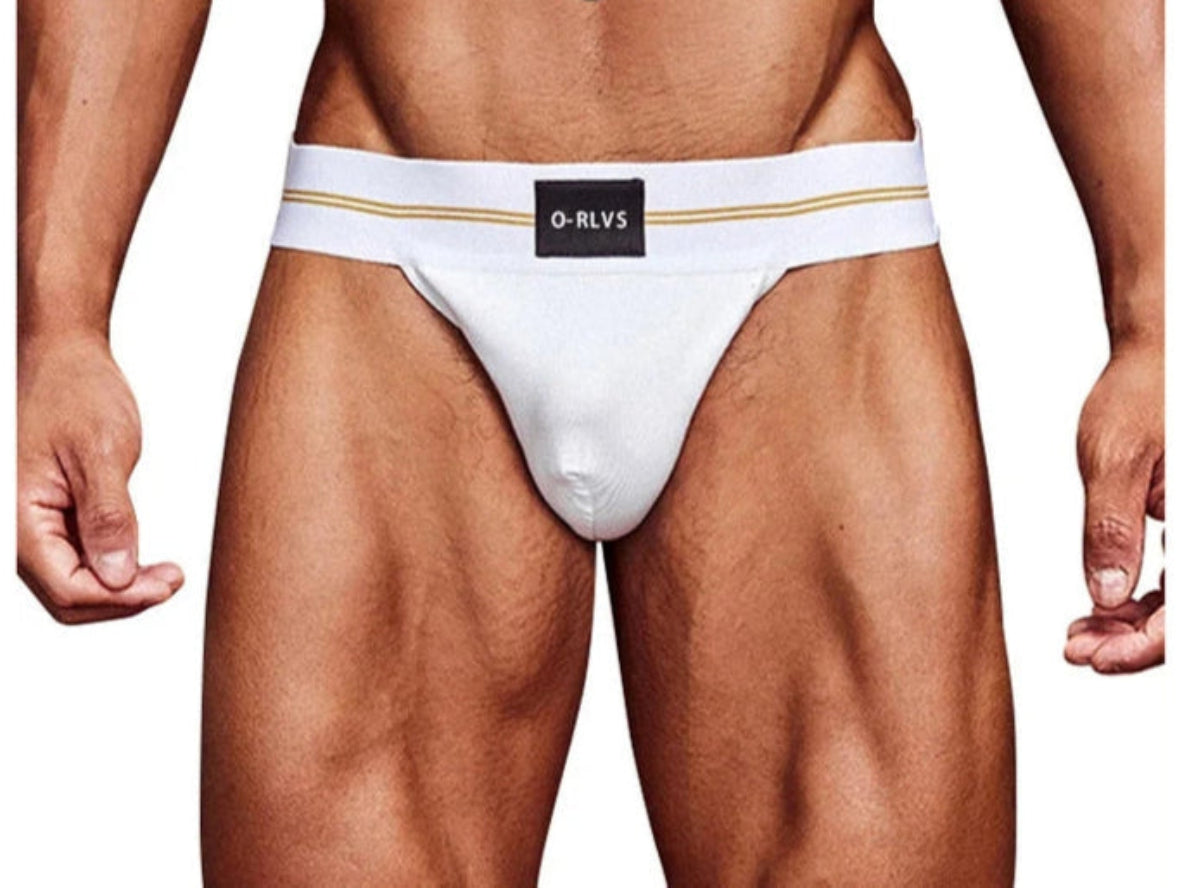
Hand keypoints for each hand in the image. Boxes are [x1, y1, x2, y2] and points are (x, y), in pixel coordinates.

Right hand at [17, 332, 182, 623]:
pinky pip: (77, 561)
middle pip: (68, 597)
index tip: (167, 585)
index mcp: (17, 516)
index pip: (68, 588)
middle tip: (172, 580)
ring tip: (166, 574)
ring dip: (119, 588)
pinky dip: (112, 568)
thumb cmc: (76, 391)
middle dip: (123, 599)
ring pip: (72, 585)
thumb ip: (108, 517)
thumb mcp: (101, 451)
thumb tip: (117, 576)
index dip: (121, 598)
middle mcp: (17, 528)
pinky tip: (143, 560)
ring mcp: (32, 526)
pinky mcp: (50, 518)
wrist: (64, 357)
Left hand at [1065, 343, 1163, 672]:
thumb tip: (1105, 596)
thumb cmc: (1144, 391)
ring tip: (1079, 637)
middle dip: (1134, 643)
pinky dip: (1141, 600)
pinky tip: (1099, 611)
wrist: (1163, 353)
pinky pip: (1180, 581)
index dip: (1145, 647)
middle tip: (1076, 651)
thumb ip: (1112, 529)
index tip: (1094, 659)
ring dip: (1135, 627)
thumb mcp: (1116, 458)